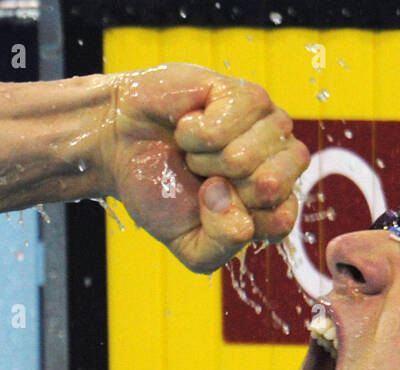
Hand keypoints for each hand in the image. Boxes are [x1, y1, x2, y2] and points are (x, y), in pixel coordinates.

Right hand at [102, 64, 309, 273]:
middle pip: (269, 188)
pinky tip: (188, 126)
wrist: (120, 145)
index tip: (209, 209)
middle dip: (221, 190)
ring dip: (204, 160)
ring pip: (245, 157)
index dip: (236, 222)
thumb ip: (223, 246)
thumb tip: (243, 220)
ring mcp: (266, 123)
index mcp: (274, 200)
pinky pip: (223, 125)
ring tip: (193, 152)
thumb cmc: (161, 190)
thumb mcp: (190, 244)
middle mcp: (279, 159)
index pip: (279, 221)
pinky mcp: (244, 93)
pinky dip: (193, 133)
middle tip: (201, 176)